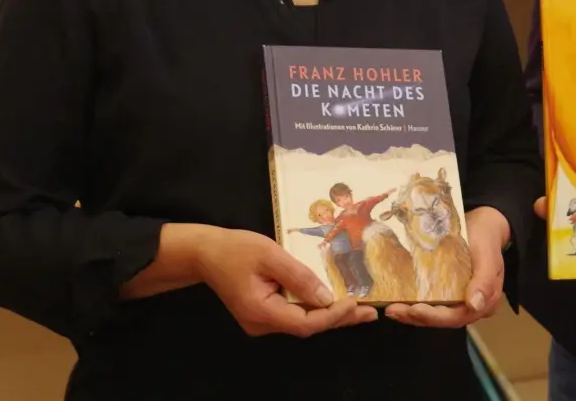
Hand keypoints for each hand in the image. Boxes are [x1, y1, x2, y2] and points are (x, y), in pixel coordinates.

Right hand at [195, 228, 376, 336]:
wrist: (205, 252)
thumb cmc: (235, 249)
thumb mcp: (270, 254)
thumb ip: (299, 277)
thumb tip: (326, 298)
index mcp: (260, 311)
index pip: (304, 323)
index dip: (332, 316)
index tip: (355, 303)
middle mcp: (260, 324)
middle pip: (306, 326)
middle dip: (339, 319)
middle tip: (370, 312)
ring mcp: (261, 322)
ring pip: (301, 322)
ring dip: (329, 314)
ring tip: (359, 308)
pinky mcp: (263, 314)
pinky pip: (293, 314)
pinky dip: (315, 309)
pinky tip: (334, 302)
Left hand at [384, 206, 509, 327]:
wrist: (484, 224)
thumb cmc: (486, 237)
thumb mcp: (488, 254)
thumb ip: (484, 280)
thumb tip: (474, 305)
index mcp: (486, 301)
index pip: (459, 316)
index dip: (436, 317)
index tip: (415, 309)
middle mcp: (471, 306)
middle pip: (444, 319)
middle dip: (418, 317)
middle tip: (394, 311)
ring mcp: (459, 300)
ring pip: (435, 314)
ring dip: (412, 314)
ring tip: (392, 309)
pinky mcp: (448, 292)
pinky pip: (432, 303)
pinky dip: (414, 304)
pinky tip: (398, 301)